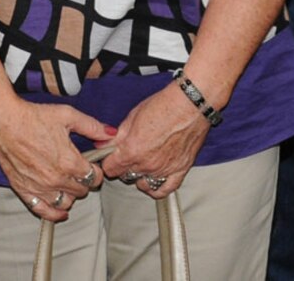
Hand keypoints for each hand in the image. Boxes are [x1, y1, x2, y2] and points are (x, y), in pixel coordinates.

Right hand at [0, 97, 113, 221]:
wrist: (3, 122)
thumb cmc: (33, 117)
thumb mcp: (67, 115)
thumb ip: (92, 126)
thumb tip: (111, 134)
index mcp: (70, 162)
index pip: (94, 178)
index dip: (96, 171)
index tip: (92, 165)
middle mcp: (56, 179)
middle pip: (82, 191)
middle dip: (84, 181)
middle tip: (79, 170)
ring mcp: (40, 187)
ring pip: (66, 203)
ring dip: (70, 195)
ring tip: (68, 183)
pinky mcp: (25, 191)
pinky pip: (43, 211)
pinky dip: (54, 213)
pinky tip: (60, 210)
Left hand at [97, 84, 207, 200]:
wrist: (190, 104)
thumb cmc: (164, 106)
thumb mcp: (133, 117)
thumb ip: (117, 135)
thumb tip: (102, 144)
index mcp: (132, 151)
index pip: (110, 168)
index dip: (109, 161)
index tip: (111, 156)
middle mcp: (147, 164)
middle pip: (126, 175)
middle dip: (124, 166)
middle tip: (128, 154)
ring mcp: (164, 170)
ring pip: (143, 183)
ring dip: (140, 175)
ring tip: (142, 163)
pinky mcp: (180, 170)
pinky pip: (165, 189)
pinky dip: (157, 189)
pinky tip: (153, 180)